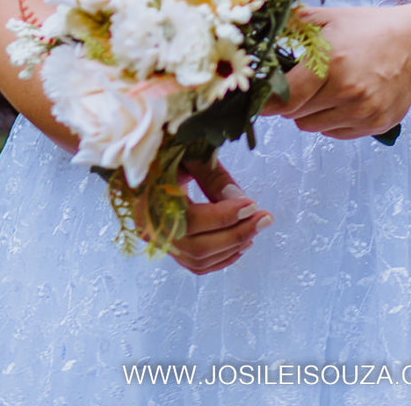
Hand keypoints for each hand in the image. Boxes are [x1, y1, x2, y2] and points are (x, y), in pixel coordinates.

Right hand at [135, 157, 272, 273]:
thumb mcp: (189, 153)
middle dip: (236, 234)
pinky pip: (195, 263)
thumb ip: (214, 177)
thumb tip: (244, 204)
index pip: (192, 220)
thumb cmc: (165, 148)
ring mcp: (157, 241)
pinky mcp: (168, 246)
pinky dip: (220, 257)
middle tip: (265, 218)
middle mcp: (149, 228)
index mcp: (147, 200)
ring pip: (198, 259)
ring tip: (256, 227)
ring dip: (232, 247)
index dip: (225, 216)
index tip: (253, 204)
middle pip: (197, 246)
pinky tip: (241, 243)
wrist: (145, 158)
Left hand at [261, 5, 410, 139]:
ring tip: (323, 89)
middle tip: (298, 83)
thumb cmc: (370, 29)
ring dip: (309, 113)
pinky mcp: (374, 126)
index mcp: (331, 64)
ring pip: (313, 127)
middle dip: (290, 102)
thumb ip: (294, 25)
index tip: (260, 95)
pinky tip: (342, 99)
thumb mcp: (330, 18)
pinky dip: (330, 121)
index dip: (268, 100)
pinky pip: (335, 133)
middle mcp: (347, 92)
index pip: (285, 99)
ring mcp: (362, 113)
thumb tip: (261, 28)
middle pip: (295, 115)